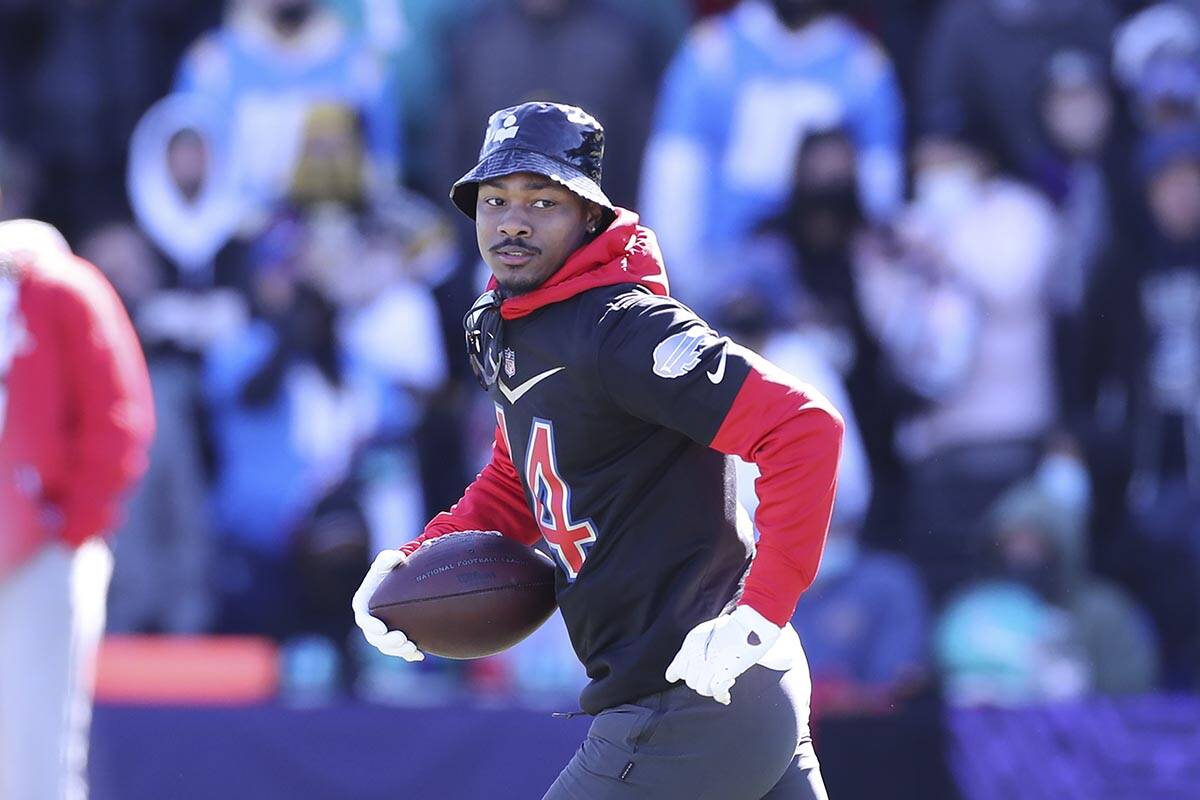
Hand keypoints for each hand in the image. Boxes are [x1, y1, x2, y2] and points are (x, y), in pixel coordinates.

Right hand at [351, 549, 423, 660]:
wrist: (400, 580)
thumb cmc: (390, 568)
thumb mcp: (387, 561)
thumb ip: (388, 559)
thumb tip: (397, 557)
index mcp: (364, 605)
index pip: (363, 619)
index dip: (370, 625)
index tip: (382, 628)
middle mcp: (370, 622)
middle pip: (375, 638)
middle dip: (388, 642)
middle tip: (403, 639)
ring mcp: (382, 632)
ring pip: (387, 647)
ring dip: (398, 651)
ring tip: (413, 648)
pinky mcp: (395, 637)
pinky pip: (400, 651)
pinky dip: (409, 655)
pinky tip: (420, 655)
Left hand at [664, 605, 780, 704]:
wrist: (749, 623)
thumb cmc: (733, 626)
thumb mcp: (706, 632)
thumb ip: (696, 648)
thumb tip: (687, 666)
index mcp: (691, 643)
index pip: (677, 667)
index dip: (677, 673)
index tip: (673, 678)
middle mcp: (695, 655)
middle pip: (690, 680)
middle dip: (701, 681)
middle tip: (714, 676)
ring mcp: (708, 664)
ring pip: (701, 688)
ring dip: (711, 688)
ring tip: (724, 681)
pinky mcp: (722, 672)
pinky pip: (716, 692)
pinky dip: (720, 695)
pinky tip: (725, 697)